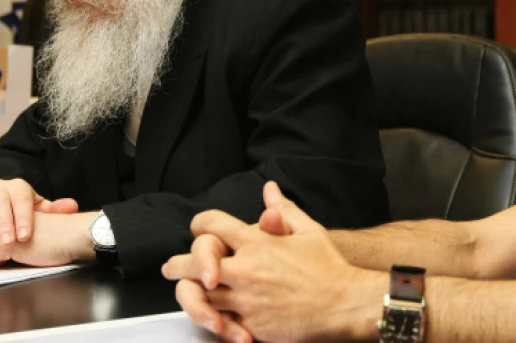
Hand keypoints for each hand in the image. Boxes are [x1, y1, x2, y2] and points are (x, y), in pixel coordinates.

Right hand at [0, 178, 78, 257]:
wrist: (6, 212)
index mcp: (17, 186)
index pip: (21, 199)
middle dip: (2, 225)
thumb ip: (55, 210)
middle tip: (7, 244)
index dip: (23, 217)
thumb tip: (71, 206)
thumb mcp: (41, 211)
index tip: (25, 236)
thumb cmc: (26, 214)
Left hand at [163, 181, 382, 342]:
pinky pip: (221, 323)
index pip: (213, 225)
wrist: (343, 303)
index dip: (201, 224)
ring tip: (184, 292)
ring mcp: (246, 300)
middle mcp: (246, 270)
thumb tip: (270, 190)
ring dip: (191, 294)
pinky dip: (214, 319)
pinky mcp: (251, 325)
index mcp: (257, 243)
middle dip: (178, 265)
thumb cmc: (328, 267)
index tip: (199, 230)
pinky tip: (211, 316)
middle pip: (194, 264)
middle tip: (171, 268)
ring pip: (201, 297)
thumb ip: (283, 210)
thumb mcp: (308, 230)